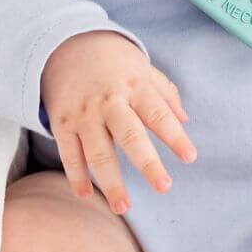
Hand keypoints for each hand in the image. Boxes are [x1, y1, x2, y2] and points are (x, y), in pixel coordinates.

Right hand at [41, 30, 195, 213]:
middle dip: (147, 163)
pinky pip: (69, 153)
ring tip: (124, 207)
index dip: (175, 136)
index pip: (158, 114)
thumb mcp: (143, 68)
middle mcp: (109, 101)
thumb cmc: (114, 62)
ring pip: (97, 152)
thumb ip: (165, 94)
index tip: (190, 157)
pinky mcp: (62, 123)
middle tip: (164, 187)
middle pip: (129, 135)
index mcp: (135, 86)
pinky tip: (86, 195)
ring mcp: (83, 114)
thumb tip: (184, 120)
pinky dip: (76, 175)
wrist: (64, 44)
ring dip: (110, 182)